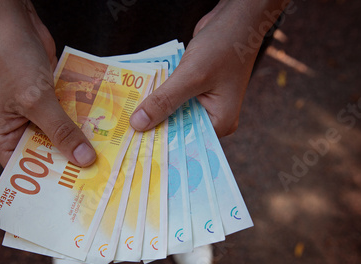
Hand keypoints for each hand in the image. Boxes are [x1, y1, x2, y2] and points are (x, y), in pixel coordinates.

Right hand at [0, 0, 95, 166]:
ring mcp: (32, 115)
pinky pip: (65, 118)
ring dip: (78, 142)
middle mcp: (14, 130)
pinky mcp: (46, 101)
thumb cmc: (13, 60)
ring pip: (59, 136)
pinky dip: (80, 122)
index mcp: (0, 136)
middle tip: (98, 179)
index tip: (75, 193)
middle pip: (45, 155)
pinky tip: (102, 133)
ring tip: (106, 160)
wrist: (13, 22)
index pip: (25, 170)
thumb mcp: (37, 100)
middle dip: (69, 162)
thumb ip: (62, 131)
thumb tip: (84, 159)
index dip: (49, 182)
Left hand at [130, 0, 286, 136]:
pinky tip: (137, 100)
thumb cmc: (223, 46)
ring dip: (153, 112)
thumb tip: (138, 123)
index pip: (186, 142)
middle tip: (124, 135)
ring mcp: (203, 103)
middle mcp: (213, 116)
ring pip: (172, 113)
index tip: (134, 148)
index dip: (160, 144)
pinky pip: (172, 98)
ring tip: (124, 121)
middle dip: (154, 129)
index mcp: (220, 122)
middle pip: (177, 129)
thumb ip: (164, 101)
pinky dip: (158, 97)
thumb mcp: (191, 76)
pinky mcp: (194, 89)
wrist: (237, 17)